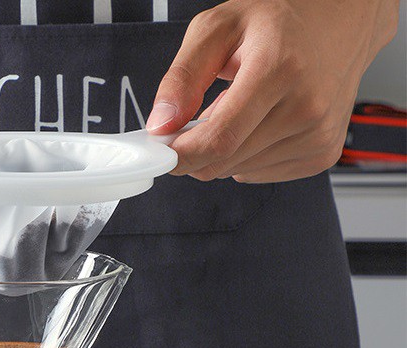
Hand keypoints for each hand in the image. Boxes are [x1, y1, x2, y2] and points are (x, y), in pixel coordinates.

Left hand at [146, 0, 399, 182]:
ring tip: (240, 109)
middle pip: (223, 161)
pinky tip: (261, 122)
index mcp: (279, 69)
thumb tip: (161, 126)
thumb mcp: (218, 29)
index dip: (179, 156)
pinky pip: (259, 173)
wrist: (341, 19)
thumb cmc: (280, 20)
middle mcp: (306, 106)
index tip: (161, 152)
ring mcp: (317, 134)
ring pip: (237, 171)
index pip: (218, 140)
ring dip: (224, 150)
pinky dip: (247, 155)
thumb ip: (181, 78)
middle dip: (197, 149)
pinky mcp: (322, 154)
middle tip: (199, 117)